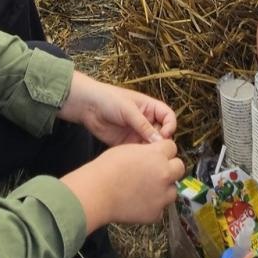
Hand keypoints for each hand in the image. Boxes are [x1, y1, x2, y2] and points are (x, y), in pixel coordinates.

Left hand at [58, 72, 177, 145]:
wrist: (87, 106)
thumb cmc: (109, 99)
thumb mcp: (128, 109)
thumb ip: (144, 125)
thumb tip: (160, 140)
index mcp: (150, 108)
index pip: (168, 117)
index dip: (170, 126)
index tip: (165, 134)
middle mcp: (146, 121)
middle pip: (162, 134)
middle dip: (161, 142)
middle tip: (156, 149)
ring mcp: (137, 133)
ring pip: (151, 145)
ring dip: (151, 151)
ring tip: (146, 156)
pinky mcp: (127, 143)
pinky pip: (138, 152)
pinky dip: (140, 156)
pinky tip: (137, 159)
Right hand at [62, 139, 185, 228]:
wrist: (97, 192)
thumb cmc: (107, 168)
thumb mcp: (128, 149)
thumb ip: (147, 152)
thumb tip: (154, 155)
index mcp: (158, 155)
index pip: (172, 147)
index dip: (163, 151)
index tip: (157, 155)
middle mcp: (165, 174)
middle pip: (179, 167)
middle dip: (170, 168)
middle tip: (156, 172)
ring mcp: (162, 196)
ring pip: (173, 190)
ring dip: (164, 189)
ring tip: (145, 190)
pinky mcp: (156, 213)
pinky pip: (160, 208)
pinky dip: (153, 206)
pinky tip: (138, 203)